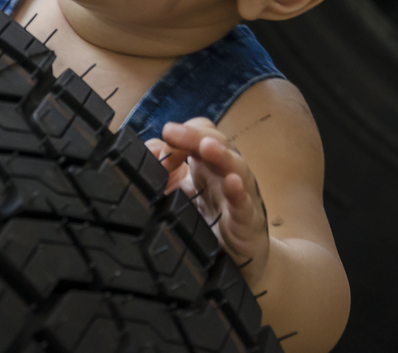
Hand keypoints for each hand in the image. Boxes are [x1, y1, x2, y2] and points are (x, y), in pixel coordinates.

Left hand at [145, 118, 270, 286]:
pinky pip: (244, 204)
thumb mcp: (178, 198)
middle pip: (215, 143)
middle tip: (170, 131)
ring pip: (235, 167)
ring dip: (221, 154)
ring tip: (206, 146)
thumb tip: (149, 153)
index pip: (199, 135)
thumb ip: (161, 176)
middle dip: (194, 135)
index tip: (161, 142)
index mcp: (207, 167)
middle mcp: (225, 175)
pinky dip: (238, 192)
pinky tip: (232, 182)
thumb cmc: (207, 227)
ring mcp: (239, 196)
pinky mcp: (247, 221)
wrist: (239, 266)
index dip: (181, 135)